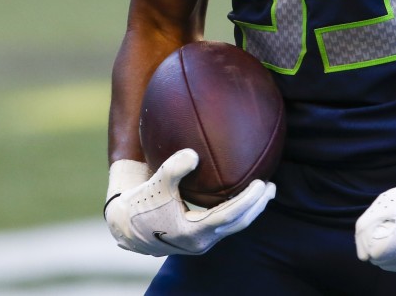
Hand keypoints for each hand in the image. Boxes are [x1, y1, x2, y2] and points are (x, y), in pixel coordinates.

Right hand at [104, 149, 274, 255]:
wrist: (123, 225)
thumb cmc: (139, 203)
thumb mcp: (154, 184)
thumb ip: (174, 169)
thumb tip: (194, 154)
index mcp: (193, 232)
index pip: (231, 216)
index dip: (249, 201)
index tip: (263, 183)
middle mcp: (200, 241)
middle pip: (238, 224)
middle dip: (257, 206)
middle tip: (272, 187)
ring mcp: (199, 241)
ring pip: (232, 226)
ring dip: (250, 209)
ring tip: (264, 191)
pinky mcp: (196, 236)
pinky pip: (223, 223)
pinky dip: (236, 208)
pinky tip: (240, 193)